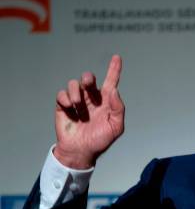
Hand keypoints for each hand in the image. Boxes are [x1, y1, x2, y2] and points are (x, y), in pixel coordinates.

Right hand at [54, 54, 124, 168]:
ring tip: (77, 105)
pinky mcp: (64, 106)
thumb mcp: (115, 128)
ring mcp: (77, 102)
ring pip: (74, 84)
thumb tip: (114, 90)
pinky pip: (62, 94)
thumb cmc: (100, 141)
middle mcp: (91, 99)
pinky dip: (65, 98)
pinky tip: (70, 108)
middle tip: (88, 83)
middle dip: (88, 77)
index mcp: (106, 102)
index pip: (111, 82)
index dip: (114, 70)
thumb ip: (118, 109)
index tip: (117, 57)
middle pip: (89, 79)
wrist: (80, 151)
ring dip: (76, 92)